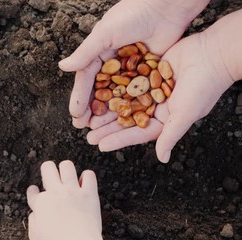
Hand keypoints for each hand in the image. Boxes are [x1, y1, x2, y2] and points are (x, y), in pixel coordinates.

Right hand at [27, 161, 101, 239]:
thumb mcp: (35, 235)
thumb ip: (34, 220)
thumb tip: (35, 213)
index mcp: (41, 203)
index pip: (32, 191)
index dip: (33, 192)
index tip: (36, 192)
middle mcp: (56, 193)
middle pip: (48, 167)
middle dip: (48, 170)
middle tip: (51, 177)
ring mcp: (73, 191)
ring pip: (67, 165)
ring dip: (66, 170)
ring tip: (68, 177)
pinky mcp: (89, 194)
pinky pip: (89, 175)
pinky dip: (87, 177)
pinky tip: (85, 183)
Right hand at [59, 0, 208, 127]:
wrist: (166, 6)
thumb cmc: (132, 16)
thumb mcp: (104, 34)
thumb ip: (85, 53)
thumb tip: (62, 67)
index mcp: (99, 52)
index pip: (86, 79)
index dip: (79, 97)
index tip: (75, 114)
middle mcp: (112, 62)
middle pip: (99, 90)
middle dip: (91, 109)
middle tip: (83, 127)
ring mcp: (130, 69)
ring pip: (116, 95)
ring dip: (108, 111)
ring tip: (100, 128)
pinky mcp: (147, 72)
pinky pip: (136, 92)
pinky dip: (130, 106)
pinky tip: (124, 120)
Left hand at [86, 31, 234, 161]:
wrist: (213, 53)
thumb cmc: (204, 86)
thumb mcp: (185, 114)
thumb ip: (171, 135)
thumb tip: (163, 158)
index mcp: (165, 118)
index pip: (137, 132)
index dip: (118, 139)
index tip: (100, 145)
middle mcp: (156, 105)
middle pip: (126, 118)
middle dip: (107, 126)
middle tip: (87, 133)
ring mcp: (151, 88)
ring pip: (123, 99)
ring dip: (107, 107)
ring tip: (88, 115)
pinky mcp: (147, 71)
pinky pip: (127, 80)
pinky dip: (113, 85)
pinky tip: (97, 90)